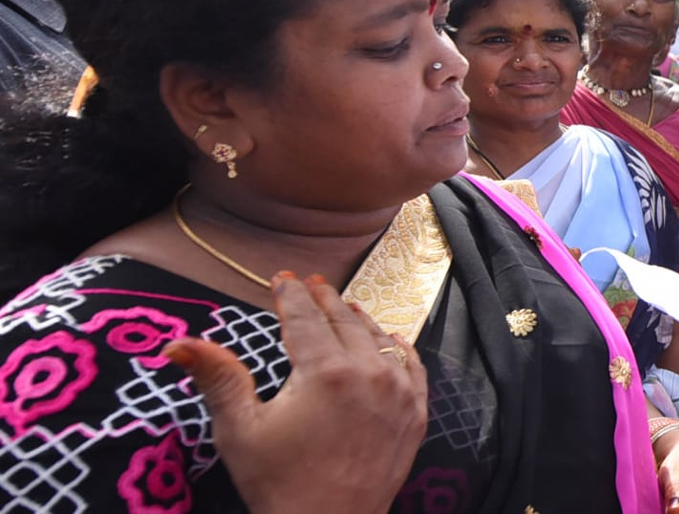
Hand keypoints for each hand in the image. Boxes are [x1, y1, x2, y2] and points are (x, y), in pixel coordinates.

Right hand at [164, 273, 427, 513]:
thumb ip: (217, 378)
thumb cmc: (278, 484)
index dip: (290, 295)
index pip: (305, 318)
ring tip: (344, 305)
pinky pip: (412, 368)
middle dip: (322, 300)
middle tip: (309, 283)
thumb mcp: (240, 431)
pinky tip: (391, 340)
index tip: (281, 278)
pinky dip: (399, 350)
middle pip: (343, 322)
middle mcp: (368, 373)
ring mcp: (398, 392)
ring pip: (378, 340)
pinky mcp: (415, 413)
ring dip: (358, 320)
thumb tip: (178, 344)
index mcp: (325, 371)